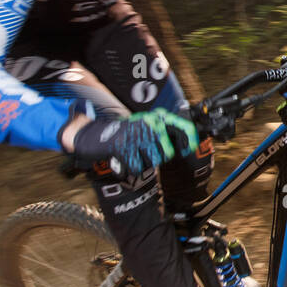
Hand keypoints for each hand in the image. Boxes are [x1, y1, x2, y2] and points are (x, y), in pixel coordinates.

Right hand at [70, 109, 199, 173]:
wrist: (96, 135)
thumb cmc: (127, 134)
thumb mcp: (147, 127)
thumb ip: (165, 132)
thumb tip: (189, 145)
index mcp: (156, 117)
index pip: (182, 127)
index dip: (190, 139)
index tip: (190, 149)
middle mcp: (150, 124)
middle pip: (167, 154)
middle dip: (158, 157)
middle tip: (145, 152)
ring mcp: (137, 136)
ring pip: (154, 162)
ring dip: (144, 163)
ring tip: (134, 153)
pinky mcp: (125, 148)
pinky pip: (138, 168)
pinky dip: (132, 168)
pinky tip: (125, 158)